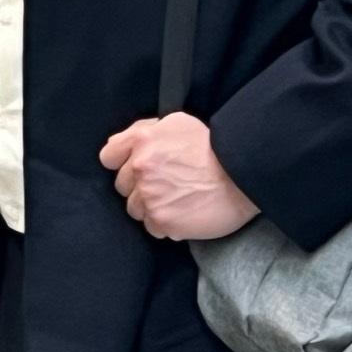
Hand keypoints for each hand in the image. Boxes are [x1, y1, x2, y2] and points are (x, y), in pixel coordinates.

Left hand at [102, 112, 259, 240]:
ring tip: (177, 200)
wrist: (243, 175)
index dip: (121, 163)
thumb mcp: (178, 123)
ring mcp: (149, 196)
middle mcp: (140, 168)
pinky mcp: (162, 221)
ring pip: (135, 209)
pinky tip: (183, 213)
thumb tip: (120, 143)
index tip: (137, 168)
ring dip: (151, 206)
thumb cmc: (214, 147)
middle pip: (122, 186)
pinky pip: (152, 227)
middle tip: (166, 185)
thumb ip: (146, 130)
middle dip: (139, 186)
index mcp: (141, 141)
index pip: (109, 156)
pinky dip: (165, 224)